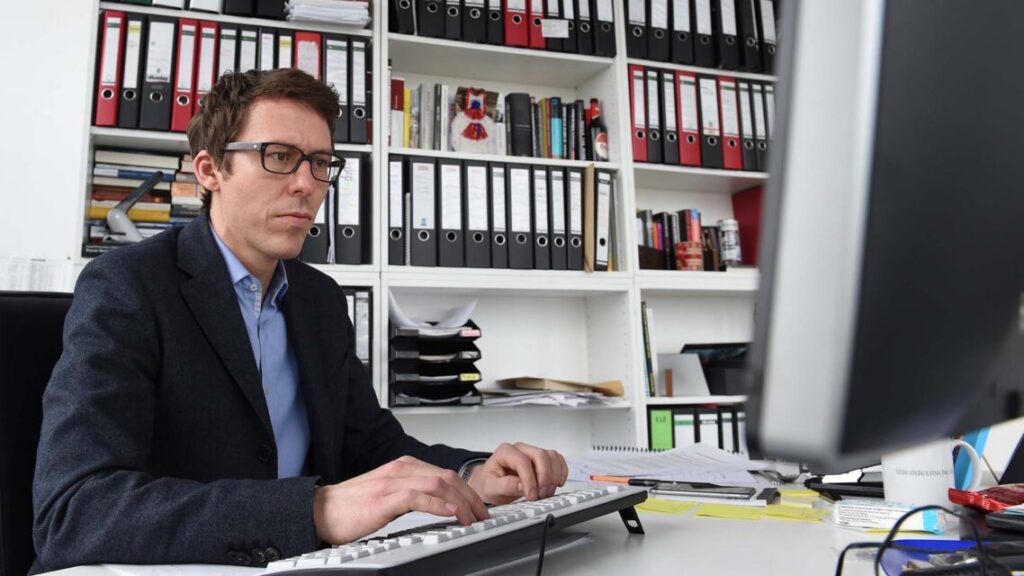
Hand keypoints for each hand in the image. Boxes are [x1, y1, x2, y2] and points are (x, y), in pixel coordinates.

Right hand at [312, 455, 488, 544]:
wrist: (321, 510)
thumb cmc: (352, 506)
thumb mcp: (388, 494)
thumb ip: (411, 493)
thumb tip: (437, 503)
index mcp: (403, 467)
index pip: (444, 474)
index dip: (466, 490)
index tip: (478, 507)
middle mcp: (401, 469)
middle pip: (447, 477)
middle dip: (470, 497)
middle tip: (482, 515)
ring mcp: (393, 482)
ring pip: (438, 484)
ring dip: (460, 502)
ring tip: (472, 518)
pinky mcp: (384, 498)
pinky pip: (418, 497)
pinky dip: (438, 504)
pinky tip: (451, 513)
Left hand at [467, 442, 568, 504]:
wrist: (489, 485)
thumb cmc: (488, 483)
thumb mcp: (490, 487)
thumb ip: (505, 485)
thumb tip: (523, 486)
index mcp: (505, 452)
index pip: (522, 461)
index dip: (529, 479)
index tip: (531, 495)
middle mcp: (520, 449)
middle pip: (540, 455)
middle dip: (544, 476)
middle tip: (541, 494)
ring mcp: (532, 453)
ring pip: (551, 456)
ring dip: (554, 475)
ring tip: (547, 492)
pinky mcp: (541, 461)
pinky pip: (557, 460)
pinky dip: (561, 471)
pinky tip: (557, 483)